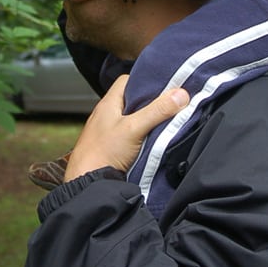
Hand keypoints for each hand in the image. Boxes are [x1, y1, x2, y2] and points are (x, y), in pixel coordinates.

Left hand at [64, 75, 189, 179]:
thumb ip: (157, 111)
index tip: (161, 87)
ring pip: (130, 120)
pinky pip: (128, 137)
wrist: (87, 185)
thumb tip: (180, 94)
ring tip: (162, 125)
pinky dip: (139, 138)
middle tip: (166, 107)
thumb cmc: (102, 153)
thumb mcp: (134, 128)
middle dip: (149, 104)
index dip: (143, 81)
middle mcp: (106, 116)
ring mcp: (107, 133)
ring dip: (145, 123)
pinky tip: (149, 144)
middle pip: (131, 101)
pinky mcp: (110, 149)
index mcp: (108, 104)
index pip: (126, 81)